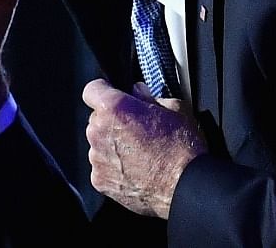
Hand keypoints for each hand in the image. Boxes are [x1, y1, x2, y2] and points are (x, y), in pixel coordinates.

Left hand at [81, 78, 206, 218]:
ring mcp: (97, 157)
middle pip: (96, 119)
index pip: (92, 89)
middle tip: (136, 129)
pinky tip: (136, 170)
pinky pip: (102, 167)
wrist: (183, 186)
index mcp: (114, 108)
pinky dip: (114, 168)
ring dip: (112, 145)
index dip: (104, 91)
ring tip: (139, 154)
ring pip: (98, 144)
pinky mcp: (99, 180)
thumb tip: (138, 92)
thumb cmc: (181, 148)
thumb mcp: (174, 109)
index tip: (112, 95)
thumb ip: (148, 96)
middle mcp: (99, 131)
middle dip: (112, 121)